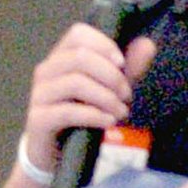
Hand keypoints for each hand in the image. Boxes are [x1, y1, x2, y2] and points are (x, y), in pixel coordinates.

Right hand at [22, 25, 156, 172]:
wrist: (57, 153)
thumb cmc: (83, 115)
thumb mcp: (110, 89)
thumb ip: (128, 68)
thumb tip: (148, 45)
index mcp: (62, 57)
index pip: (78, 34)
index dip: (103, 45)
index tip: (122, 64)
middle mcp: (47, 71)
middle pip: (79, 57)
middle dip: (111, 76)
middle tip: (126, 95)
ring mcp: (40, 94)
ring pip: (75, 83)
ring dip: (106, 97)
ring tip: (121, 112)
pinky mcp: (39, 118)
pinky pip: (68, 111)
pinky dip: (95, 115)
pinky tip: (109, 122)